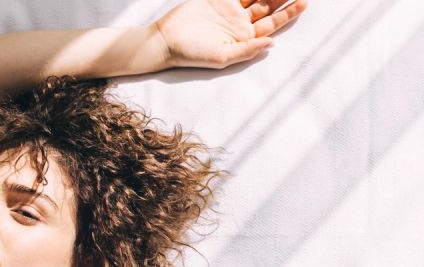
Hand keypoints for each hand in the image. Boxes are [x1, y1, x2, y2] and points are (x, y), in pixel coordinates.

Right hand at [153, 0, 307, 69]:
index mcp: (244, 39)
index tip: (304, 3)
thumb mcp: (222, 57)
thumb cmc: (193, 53)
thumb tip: (272, 44)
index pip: (272, 25)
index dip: (288, 14)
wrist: (167, 39)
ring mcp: (230, 9)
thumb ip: (247, 50)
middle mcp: (240, 23)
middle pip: (269, 7)